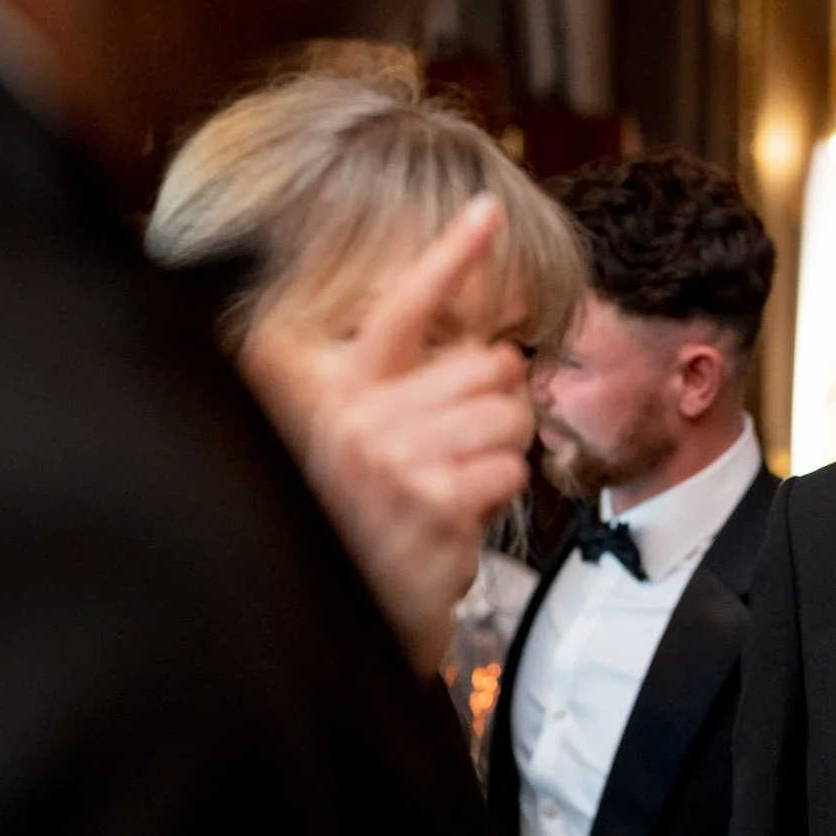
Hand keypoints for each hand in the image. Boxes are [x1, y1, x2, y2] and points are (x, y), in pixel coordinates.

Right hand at [241, 196, 533, 672]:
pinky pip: (508, 471)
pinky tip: (452, 520)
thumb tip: (473, 347)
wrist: (331, 624)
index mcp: (326, 385)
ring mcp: (390, 457)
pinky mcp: (430, 502)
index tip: (489, 211)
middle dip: (499, 404)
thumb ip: (386, 389)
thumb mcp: (345, 445)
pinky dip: (495, 497)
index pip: (399, 306)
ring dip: (500, 453)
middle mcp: (351, 412)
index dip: (451, 255)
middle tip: (463, 447)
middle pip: (488, 365)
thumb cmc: (346, 528)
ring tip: (452, 486)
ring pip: (509, 416)